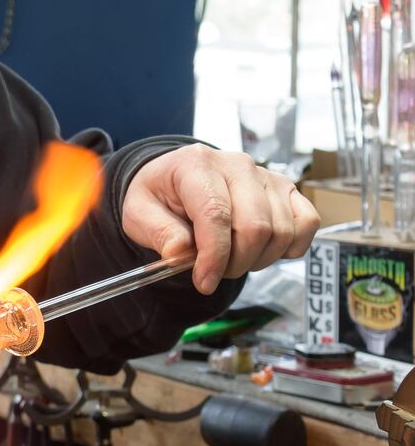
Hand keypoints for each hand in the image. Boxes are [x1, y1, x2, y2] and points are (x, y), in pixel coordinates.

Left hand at [120, 145, 319, 293]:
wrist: (174, 178)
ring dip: (258, 259)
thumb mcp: (138, 212)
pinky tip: (262, 250)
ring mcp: (266, 175)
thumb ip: (157, 231)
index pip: (216, 214)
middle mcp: (236, 164)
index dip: (214, 255)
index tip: (204, 282)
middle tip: (215, 271)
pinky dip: (289, 247)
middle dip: (235, 262)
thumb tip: (179, 253)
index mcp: (196, 165)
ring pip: (281, 231)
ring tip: (232, 258)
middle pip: (255, 227)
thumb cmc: (159, 195)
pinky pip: (306, 223)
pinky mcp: (286, 189)